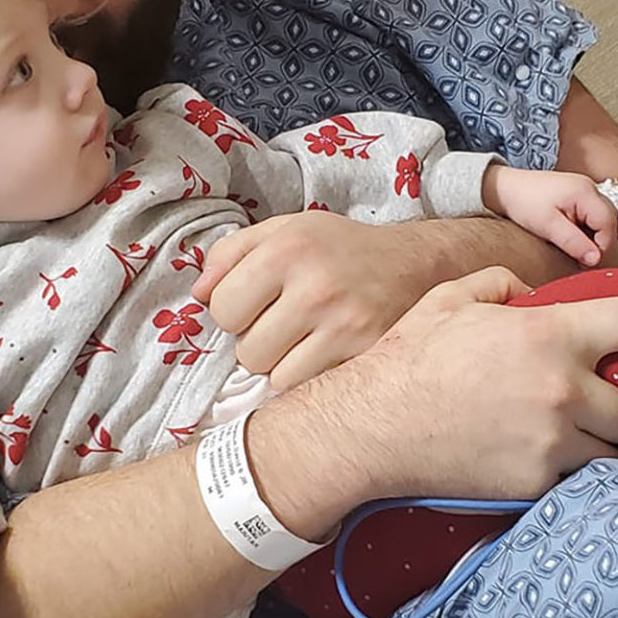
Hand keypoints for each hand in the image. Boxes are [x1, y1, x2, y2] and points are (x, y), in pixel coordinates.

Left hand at [197, 212, 555, 392]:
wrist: (420, 264)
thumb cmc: (341, 250)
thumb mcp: (286, 230)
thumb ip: (232, 254)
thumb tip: (197, 295)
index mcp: (286, 247)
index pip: (221, 309)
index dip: (234, 312)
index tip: (258, 304)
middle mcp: (315, 285)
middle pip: (246, 351)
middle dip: (259, 342)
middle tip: (288, 324)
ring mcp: (345, 324)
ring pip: (275, 377)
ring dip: (284, 366)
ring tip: (309, 340)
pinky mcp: (367, 355)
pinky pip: (309, 388)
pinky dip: (311, 379)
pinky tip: (328, 356)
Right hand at [290, 264, 617, 511]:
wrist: (369, 430)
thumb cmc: (409, 360)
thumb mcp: (456, 300)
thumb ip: (502, 286)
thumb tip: (522, 295)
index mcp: (550, 334)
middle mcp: (564, 390)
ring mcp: (554, 442)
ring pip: (613, 449)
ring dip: (607, 444)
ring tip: (587, 438)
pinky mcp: (536, 483)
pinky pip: (576, 478)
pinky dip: (573, 469)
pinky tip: (548, 460)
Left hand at [484, 165, 617, 266]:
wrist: (505, 188)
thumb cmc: (523, 203)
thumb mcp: (548, 227)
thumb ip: (574, 242)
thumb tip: (596, 259)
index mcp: (585, 192)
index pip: (608, 223)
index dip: (602, 245)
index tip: (587, 262)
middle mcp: (590, 188)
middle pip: (610, 220)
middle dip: (601, 241)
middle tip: (583, 258)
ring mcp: (585, 190)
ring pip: (603, 218)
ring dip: (595, 236)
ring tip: (576, 248)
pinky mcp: (579, 195)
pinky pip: (593, 215)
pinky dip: (588, 229)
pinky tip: (573, 238)